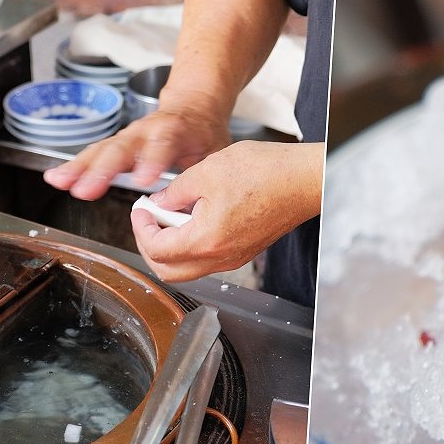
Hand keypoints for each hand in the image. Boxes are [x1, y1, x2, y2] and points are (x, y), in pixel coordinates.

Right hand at [42, 103, 230, 200]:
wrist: (194, 108)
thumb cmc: (204, 135)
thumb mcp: (215, 153)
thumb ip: (203, 177)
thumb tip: (198, 210)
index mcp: (175, 131)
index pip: (163, 144)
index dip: (153, 160)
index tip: (146, 179)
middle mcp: (146, 131)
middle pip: (122, 148)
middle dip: (103, 169)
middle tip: (87, 189)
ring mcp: (128, 137)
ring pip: (101, 150)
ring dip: (80, 168)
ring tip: (60, 182)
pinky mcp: (116, 144)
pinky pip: (93, 154)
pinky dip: (74, 166)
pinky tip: (55, 178)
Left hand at [130, 140, 323, 282]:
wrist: (302, 179)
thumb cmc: (265, 173)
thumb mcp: (206, 172)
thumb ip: (174, 192)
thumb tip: (158, 203)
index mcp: (206, 240)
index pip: (156, 250)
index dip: (140, 229)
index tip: (140, 210)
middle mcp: (220, 257)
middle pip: (168, 271)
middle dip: (150, 246)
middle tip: (149, 220)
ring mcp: (234, 258)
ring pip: (188, 269)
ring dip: (172, 247)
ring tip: (172, 215)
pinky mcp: (244, 251)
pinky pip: (208, 260)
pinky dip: (192, 245)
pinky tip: (195, 217)